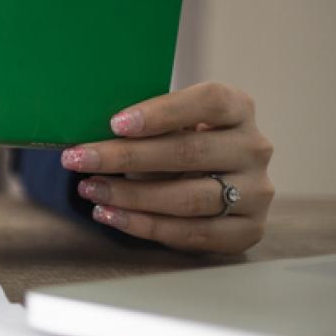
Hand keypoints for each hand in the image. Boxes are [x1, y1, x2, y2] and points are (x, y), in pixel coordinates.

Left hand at [61, 82, 273, 252]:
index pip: (209, 101)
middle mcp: (255, 147)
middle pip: (190, 152)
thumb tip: (86, 130)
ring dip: (131, 196)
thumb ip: (142, 123)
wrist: (208, 179)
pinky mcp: (248, 229)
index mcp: (238, 108)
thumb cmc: (176, 141)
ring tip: (90, 189)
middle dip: (126, 157)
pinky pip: (193, 234)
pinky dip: (145, 226)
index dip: (162, 112)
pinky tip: (110, 214)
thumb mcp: (166, 124)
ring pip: (189, 198)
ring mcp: (257, 191)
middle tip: (78, 159)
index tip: (115, 124)